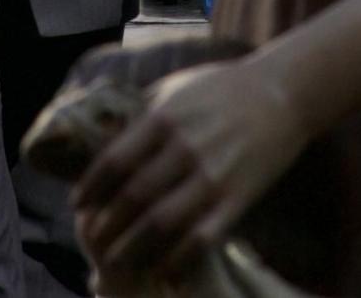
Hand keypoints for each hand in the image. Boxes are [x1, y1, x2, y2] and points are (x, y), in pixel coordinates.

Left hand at [73, 56, 310, 290]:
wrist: (282, 94)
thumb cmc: (223, 89)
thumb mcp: (176, 90)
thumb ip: (143, 116)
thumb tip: (103, 139)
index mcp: (164, 118)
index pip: (114, 161)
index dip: (91, 188)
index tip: (77, 206)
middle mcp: (184, 148)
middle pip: (133, 197)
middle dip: (107, 225)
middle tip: (92, 241)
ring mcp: (212, 176)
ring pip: (162, 224)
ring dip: (134, 248)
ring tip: (117, 260)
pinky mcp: (238, 198)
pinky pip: (202, 238)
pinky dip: (180, 259)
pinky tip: (165, 270)